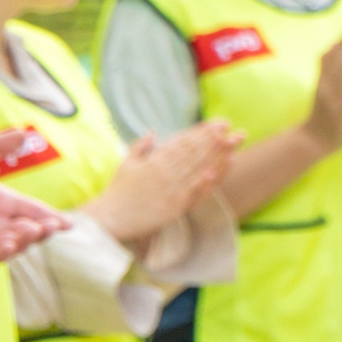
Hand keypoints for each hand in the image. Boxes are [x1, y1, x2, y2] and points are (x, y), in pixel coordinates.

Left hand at [0, 161, 68, 263]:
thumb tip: (23, 133)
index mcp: (3, 202)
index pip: (34, 211)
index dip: (52, 218)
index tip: (68, 223)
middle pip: (28, 231)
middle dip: (41, 230)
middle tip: (49, 225)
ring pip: (12, 245)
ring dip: (23, 241)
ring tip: (28, 230)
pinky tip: (6, 245)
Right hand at [88, 121, 242, 243]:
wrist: (111, 218)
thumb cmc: (118, 192)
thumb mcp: (126, 164)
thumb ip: (140, 147)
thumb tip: (153, 132)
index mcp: (154, 161)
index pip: (182, 142)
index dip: (200, 132)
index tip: (215, 123)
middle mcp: (165, 173)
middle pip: (193, 152)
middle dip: (212, 137)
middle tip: (228, 125)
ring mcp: (172, 190)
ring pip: (197, 168)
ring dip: (215, 154)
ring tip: (230, 141)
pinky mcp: (175, 207)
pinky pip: (195, 192)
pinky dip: (207, 180)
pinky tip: (218, 169)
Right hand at [300, 33, 341, 153]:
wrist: (313, 141)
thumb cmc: (322, 116)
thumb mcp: (322, 90)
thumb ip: (329, 73)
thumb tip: (333, 51)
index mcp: (322, 83)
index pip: (330, 59)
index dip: (340, 45)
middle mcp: (327, 89)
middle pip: (337, 65)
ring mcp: (334, 102)